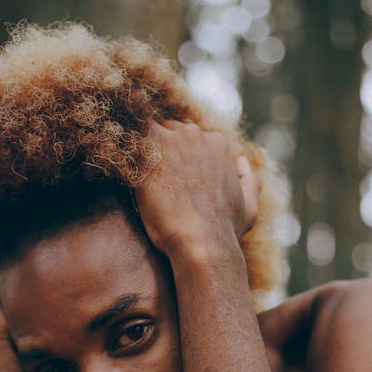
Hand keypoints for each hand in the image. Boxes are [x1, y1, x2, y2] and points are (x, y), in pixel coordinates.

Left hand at [134, 121, 258, 258]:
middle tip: (151, 173)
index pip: (190, 137)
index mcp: (217, 144)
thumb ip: (249, 180)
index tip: (169, 173)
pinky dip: (124, 147)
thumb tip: (241, 160)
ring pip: (148, 130)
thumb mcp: (250, 207)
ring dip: (141, 147)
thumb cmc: (225, 230)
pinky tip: (120, 165)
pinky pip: (129, 135)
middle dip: (160, 148)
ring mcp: (171, 139)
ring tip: (134, 171)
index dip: (177, 154)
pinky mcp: (147, 149)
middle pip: (169, 130)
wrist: (201, 241)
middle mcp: (195, 135)